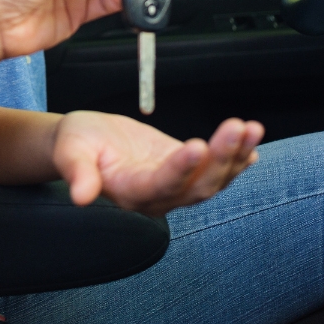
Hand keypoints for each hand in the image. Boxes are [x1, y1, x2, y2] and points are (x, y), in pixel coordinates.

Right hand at [52, 111, 263, 216]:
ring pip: (212, 179)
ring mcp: (174, 186)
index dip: (181, 169)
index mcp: (130, 192)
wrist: (83, 144)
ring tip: (252, 129)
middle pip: (198, 185)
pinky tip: (252, 147)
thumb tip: (80, 196)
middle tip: (237, 127)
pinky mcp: (183, 170)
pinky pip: (213, 171)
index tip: (197, 146)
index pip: (161, 185)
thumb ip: (78, 173)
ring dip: (235, 155)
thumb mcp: (71, 152)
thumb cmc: (75, 145)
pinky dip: (235, 160)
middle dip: (221, 157)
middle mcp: (157, 196)